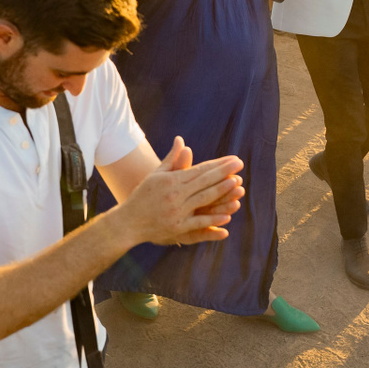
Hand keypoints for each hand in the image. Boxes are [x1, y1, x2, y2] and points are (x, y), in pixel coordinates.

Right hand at [115, 138, 244, 245]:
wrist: (127, 222)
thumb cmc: (142, 196)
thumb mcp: (156, 175)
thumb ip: (172, 159)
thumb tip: (181, 140)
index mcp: (171, 180)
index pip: (199, 170)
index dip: (218, 165)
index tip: (233, 159)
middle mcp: (175, 194)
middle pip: (204, 182)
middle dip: (224, 173)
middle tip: (240, 165)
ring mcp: (177, 211)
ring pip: (203, 199)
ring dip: (221, 191)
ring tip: (238, 184)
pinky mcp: (177, 227)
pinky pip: (198, 222)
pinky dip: (212, 219)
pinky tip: (227, 215)